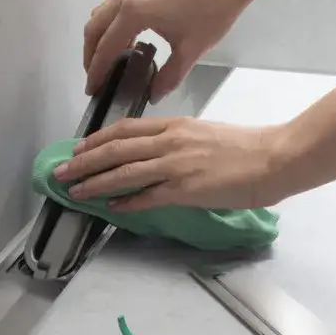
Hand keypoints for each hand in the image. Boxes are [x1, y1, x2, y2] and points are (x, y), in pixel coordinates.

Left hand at [53, 117, 287, 210]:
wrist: (274, 158)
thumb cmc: (246, 149)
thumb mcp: (205, 135)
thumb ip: (179, 143)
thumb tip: (158, 157)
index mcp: (175, 126)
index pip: (125, 130)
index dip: (96, 140)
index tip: (77, 150)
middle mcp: (170, 142)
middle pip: (115, 150)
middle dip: (83, 163)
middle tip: (61, 173)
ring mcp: (176, 165)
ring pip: (124, 172)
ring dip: (95, 183)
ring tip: (75, 192)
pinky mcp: (186, 189)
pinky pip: (148, 196)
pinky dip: (126, 202)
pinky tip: (110, 207)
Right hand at [84, 0, 258, 102]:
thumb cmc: (213, 7)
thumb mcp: (191, 49)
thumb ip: (169, 76)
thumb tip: (154, 94)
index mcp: (134, 12)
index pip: (105, 48)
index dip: (96, 72)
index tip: (93, 89)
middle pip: (94, 28)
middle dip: (91, 56)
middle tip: (97, 77)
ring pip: (101, 14)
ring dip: (99, 38)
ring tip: (110, 61)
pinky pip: (114, 5)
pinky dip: (112, 24)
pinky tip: (128, 39)